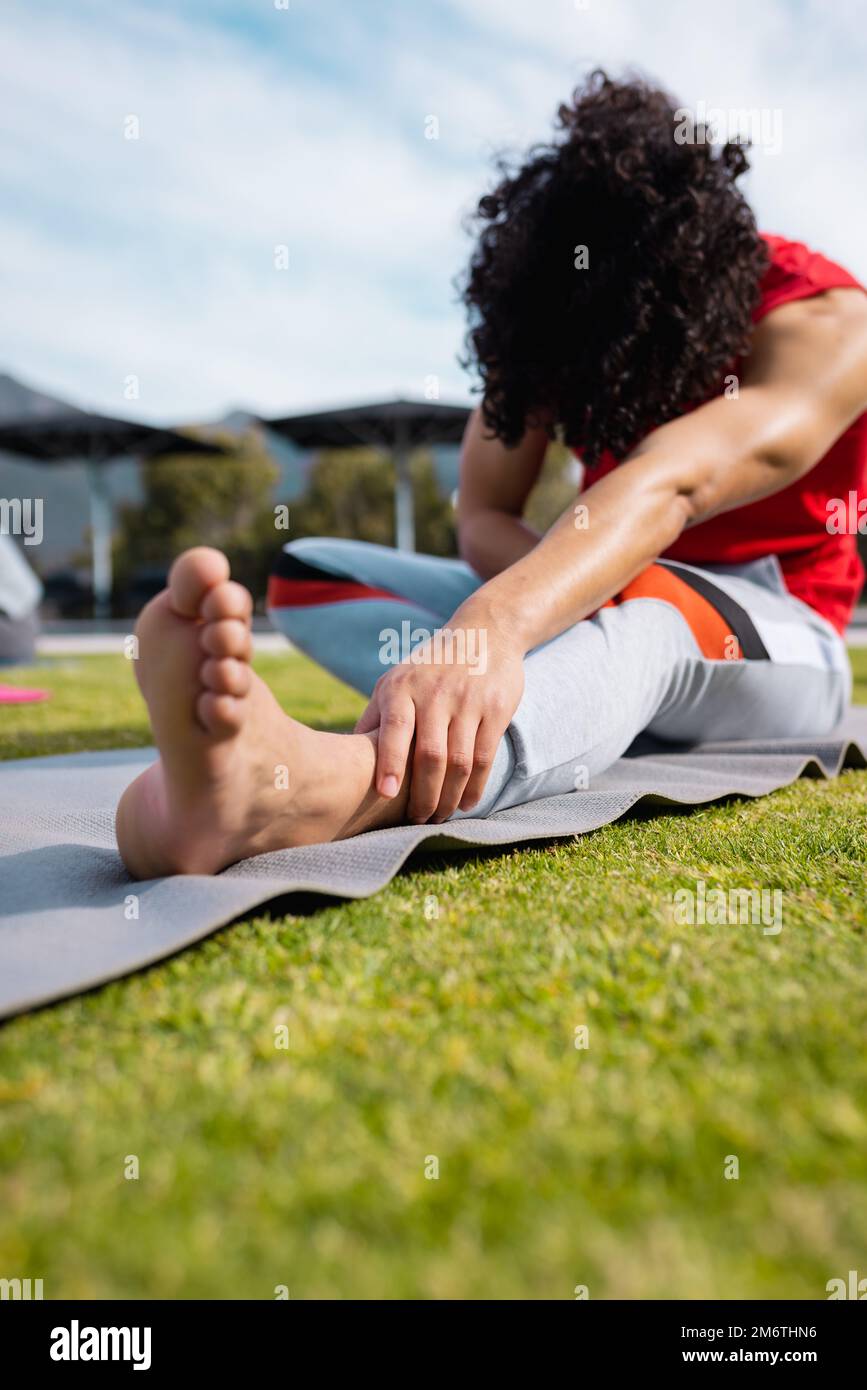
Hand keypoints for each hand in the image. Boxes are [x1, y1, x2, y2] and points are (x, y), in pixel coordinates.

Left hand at [355, 628, 524, 822]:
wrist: (485, 632)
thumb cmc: (429, 667)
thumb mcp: (396, 680)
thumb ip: (375, 717)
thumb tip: (343, 758)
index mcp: (402, 687)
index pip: (395, 728)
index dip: (390, 763)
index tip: (386, 795)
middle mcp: (435, 692)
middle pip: (430, 755)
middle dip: (424, 795)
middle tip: (418, 820)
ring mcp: (467, 701)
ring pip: (459, 761)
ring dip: (449, 797)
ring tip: (440, 816)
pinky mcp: (495, 709)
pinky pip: (484, 757)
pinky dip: (476, 786)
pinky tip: (466, 802)